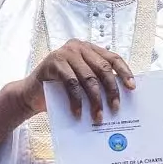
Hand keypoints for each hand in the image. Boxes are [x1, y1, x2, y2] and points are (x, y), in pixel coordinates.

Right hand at [18, 39, 134, 123]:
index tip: (132, 88)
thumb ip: (97, 82)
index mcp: (90, 49)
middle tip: (115, 108)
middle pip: (103, 68)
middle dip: (111, 90)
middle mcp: (79, 47)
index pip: (113, 58)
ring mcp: (65, 53)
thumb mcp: (81, 82)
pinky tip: (78, 113)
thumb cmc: (60, 89)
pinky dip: (77, 100)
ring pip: (88, 78)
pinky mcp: (53, 62)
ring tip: (98, 116)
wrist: (31, 93)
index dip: (124, 72)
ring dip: (95, 100)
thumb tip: (119, 98)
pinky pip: (72, 83)